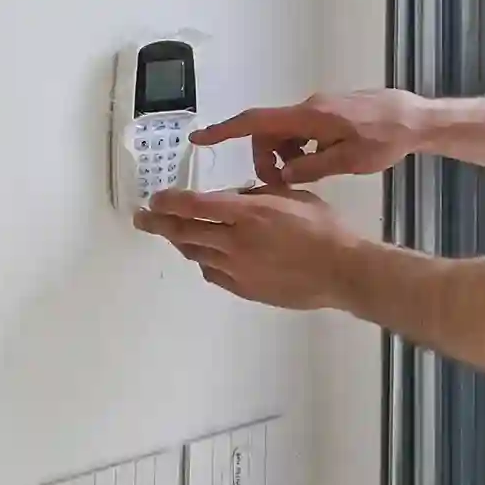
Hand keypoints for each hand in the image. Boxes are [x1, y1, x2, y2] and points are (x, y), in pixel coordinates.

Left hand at [135, 184, 357, 309]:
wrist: (341, 271)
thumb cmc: (323, 227)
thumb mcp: (292, 196)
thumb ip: (259, 195)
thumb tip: (237, 197)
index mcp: (248, 213)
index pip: (194, 205)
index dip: (169, 201)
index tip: (154, 199)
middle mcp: (235, 241)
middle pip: (184, 231)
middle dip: (158, 223)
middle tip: (143, 218)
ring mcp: (237, 269)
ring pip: (195, 254)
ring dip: (180, 242)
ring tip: (171, 235)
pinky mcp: (244, 288)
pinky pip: (213, 273)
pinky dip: (204, 261)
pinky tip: (205, 256)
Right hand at [193, 89, 421, 187]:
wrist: (417, 118)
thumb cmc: (384, 139)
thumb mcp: (347, 161)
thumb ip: (310, 168)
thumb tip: (281, 175)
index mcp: (308, 116)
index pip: (256, 121)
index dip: (225, 130)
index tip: (200, 139)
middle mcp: (310, 107)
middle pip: (270, 131)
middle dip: (266, 157)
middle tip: (278, 184)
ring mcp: (322, 107)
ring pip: (289, 132)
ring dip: (287, 154)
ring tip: (304, 176)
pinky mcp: (334, 111)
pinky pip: (305, 129)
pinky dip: (302, 147)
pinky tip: (321, 163)